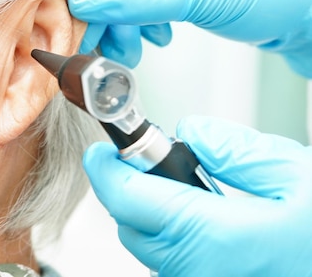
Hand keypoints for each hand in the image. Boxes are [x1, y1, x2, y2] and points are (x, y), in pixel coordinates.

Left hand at [83, 115, 311, 276]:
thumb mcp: (302, 177)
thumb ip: (238, 151)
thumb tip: (193, 133)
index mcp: (215, 239)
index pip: (126, 198)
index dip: (107, 167)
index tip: (103, 147)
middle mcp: (199, 274)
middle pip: (131, 225)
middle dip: (131, 189)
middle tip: (155, 163)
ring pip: (150, 251)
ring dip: (154, 217)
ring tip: (192, 194)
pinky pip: (174, 268)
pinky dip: (175, 241)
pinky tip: (210, 225)